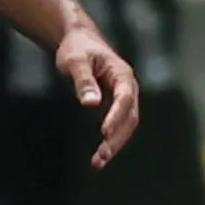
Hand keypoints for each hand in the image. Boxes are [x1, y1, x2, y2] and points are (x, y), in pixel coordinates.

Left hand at [54, 20, 140, 170]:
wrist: (79, 41)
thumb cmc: (76, 49)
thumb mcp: (75, 61)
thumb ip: (83, 80)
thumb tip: (90, 104)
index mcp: (121, 74)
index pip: (124, 98)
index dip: (116, 116)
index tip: (104, 133)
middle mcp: (128, 87)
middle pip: (130, 117)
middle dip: (117, 138)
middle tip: (100, 157)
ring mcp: (124, 97)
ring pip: (126, 124)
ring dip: (115, 144)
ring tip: (97, 162)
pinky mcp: (115, 105)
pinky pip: (118, 125)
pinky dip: (111, 140)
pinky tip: (99, 156)